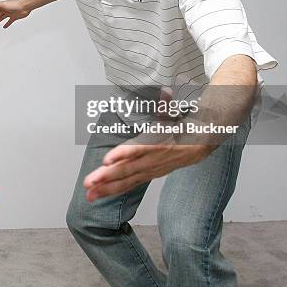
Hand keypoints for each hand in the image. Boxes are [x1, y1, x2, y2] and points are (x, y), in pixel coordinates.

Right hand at [0, 0, 30, 27]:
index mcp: (2, 6)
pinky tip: (4, 27)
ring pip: (2, 18)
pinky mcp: (14, 17)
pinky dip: (7, 24)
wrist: (24, 6)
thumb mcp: (2, 4)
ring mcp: (10, 13)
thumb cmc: (15, 4)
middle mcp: (5, 9)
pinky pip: (9, 21)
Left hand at [83, 86, 209, 201]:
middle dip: (106, 177)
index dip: (122, 155)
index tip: (106, 160)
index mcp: (154, 143)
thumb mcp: (171, 115)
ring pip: (125, 181)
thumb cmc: (178, 128)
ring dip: (106, 188)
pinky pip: (129, 185)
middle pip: (126, 169)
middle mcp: (150, 159)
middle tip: (88, 182)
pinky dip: (114, 190)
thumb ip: (164, 105)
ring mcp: (149, 169)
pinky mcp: (148, 175)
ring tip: (89, 194)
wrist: (198, 145)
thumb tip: (165, 93)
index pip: (136, 149)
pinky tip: (99, 193)